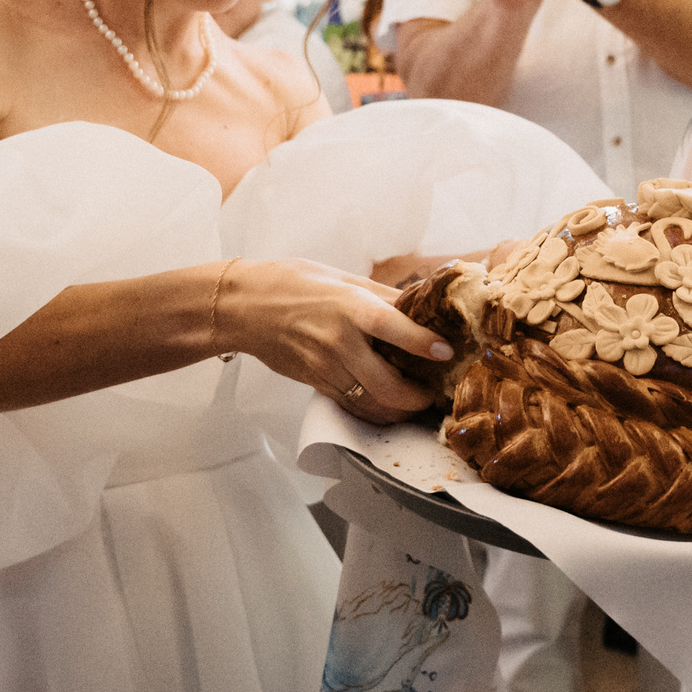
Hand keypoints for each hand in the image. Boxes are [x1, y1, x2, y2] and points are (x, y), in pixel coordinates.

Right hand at [222, 258, 450, 425]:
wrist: (244, 307)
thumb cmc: (294, 283)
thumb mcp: (344, 279)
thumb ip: (385, 296)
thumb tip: (425, 303)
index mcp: (349, 307)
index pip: (393, 328)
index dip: (423, 343)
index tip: (447, 352)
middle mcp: (338, 342)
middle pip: (386, 385)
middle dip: (417, 397)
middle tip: (434, 392)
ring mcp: (325, 368)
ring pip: (371, 405)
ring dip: (400, 411)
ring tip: (417, 402)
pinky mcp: (315, 384)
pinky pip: (353, 407)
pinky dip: (375, 412)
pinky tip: (389, 405)